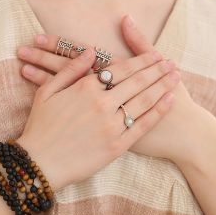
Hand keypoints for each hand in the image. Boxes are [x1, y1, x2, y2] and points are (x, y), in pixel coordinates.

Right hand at [15, 46, 178, 192]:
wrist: (39, 163)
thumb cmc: (40, 126)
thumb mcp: (47, 91)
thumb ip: (71, 69)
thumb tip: (91, 51)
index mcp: (86, 87)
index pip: (121, 68)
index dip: (141, 60)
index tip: (155, 54)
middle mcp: (102, 103)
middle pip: (137, 81)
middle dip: (157, 70)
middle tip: (172, 62)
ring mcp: (111, 125)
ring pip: (144, 100)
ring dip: (162, 86)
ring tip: (176, 77)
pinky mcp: (117, 145)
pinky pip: (142, 124)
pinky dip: (158, 111)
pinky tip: (169, 101)